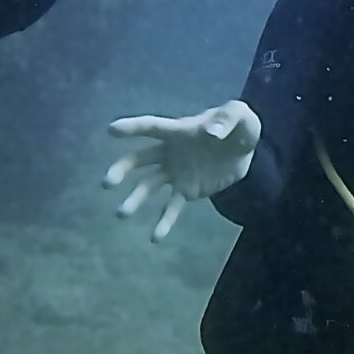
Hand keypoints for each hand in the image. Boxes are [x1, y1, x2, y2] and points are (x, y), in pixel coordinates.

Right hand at [103, 102, 260, 242]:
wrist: (246, 151)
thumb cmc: (239, 126)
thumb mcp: (240, 115)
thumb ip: (227, 120)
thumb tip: (211, 133)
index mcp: (178, 131)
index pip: (152, 127)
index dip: (132, 127)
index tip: (111, 130)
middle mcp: (169, 152)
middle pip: (140, 159)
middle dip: (122, 170)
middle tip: (107, 182)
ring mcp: (175, 173)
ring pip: (149, 185)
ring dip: (135, 198)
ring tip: (121, 213)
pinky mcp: (186, 190)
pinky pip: (172, 206)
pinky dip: (164, 222)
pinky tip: (155, 237)